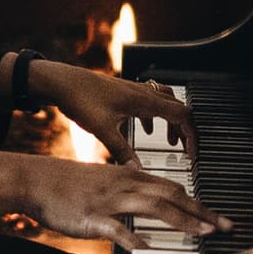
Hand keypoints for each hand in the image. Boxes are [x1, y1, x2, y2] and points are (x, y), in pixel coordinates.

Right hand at [0, 145, 226, 245]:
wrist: (36, 179)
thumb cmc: (67, 183)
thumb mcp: (104, 179)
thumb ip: (127, 187)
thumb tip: (148, 195)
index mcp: (129, 177)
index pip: (173, 187)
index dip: (198, 202)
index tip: (216, 217)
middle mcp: (125, 185)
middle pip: (172, 195)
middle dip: (201, 211)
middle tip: (224, 227)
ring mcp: (110, 201)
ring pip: (153, 207)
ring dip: (181, 220)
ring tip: (202, 233)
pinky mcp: (92, 217)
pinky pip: (116, 228)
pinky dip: (133, 238)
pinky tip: (147, 248)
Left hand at [32, 60, 194, 160]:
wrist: (61, 82)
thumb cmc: (80, 98)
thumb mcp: (103, 130)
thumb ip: (122, 152)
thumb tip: (138, 171)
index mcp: (144, 101)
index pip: (182, 115)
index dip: (191, 135)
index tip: (191, 153)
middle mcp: (142, 93)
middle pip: (177, 108)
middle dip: (185, 130)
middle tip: (186, 149)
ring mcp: (133, 91)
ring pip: (164, 103)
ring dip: (171, 121)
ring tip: (169, 141)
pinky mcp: (123, 93)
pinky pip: (148, 102)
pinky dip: (153, 116)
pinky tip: (144, 129)